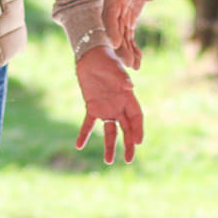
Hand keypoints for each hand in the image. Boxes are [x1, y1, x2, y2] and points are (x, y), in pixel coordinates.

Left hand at [74, 44, 145, 164]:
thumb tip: (129, 86)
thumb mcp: (114, 68)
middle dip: (129, 144)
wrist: (91, 56)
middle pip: (126, 129)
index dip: (138, 129)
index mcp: (128, 97)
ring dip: (109, 145)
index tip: (138, 142)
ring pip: (110, 131)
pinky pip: (88, 123)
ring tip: (109, 161)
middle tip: (129, 160)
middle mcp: (118, 106)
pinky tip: (79, 145)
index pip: (136, 117)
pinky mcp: (92, 107)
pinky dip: (84, 134)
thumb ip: (121, 77)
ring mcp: (105, 108)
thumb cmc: (107, 60)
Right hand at [102, 0, 173, 69]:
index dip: (110, 29)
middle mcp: (112, 6)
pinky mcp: (127, 16)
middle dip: (119, 47)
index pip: (109, 14)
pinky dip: (132, 46)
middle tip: (127, 64)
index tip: (113, 43)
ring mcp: (119, 12)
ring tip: (136, 66)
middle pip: (113, 29)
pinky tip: (139, 60)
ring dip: (126, 51)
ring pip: (120, 35)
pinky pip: (128, 34)